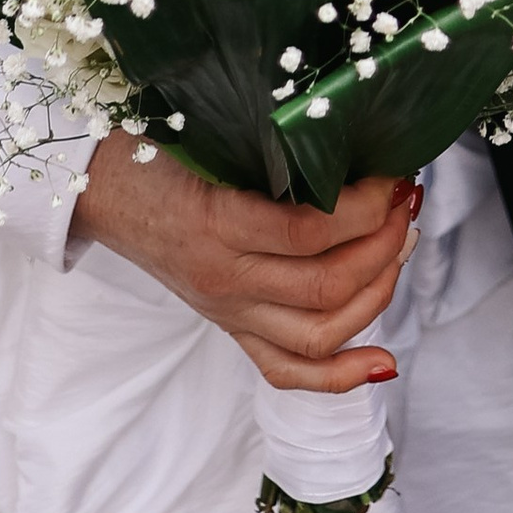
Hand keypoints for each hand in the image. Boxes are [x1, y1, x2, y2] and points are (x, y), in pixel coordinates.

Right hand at [79, 141, 419, 392]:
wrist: (106, 188)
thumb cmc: (159, 147)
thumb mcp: (213, 137)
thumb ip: (276, 148)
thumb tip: (356, 144)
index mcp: (217, 221)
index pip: (311, 231)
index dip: (368, 206)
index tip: (394, 174)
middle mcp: (224, 278)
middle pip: (326, 285)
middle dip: (384, 244)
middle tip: (405, 202)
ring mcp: (229, 311)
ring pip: (320, 332)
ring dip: (377, 292)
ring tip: (400, 246)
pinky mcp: (232, 329)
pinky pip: (288, 371)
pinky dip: (341, 375)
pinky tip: (383, 363)